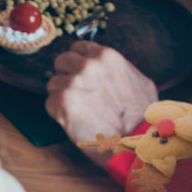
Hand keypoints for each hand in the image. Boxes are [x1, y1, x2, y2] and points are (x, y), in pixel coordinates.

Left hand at [45, 41, 156, 165]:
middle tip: (79, 92)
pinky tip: (75, 120)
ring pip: (54, 83)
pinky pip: (50, 102)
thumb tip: (103, 64)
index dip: (78, 61)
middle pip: (61, 61)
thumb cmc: (141, 116)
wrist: (136, 143)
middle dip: (67, 74)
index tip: (80, 72)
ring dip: (62, 95)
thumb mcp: (138, 81)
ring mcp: (73, 82)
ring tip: (81, 110)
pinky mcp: (62, 102)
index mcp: (106, 56)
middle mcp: (87, 65)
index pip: (78, 47)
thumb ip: (116, 68)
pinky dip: (58, 112)